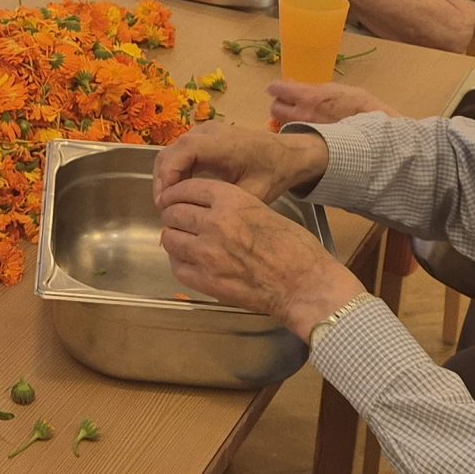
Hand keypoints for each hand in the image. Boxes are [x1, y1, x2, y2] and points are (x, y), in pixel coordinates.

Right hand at [154, 120, 328, 203]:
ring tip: (169, 205)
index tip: (165, 203)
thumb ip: (223, 203)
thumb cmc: (273, 173)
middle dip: (162, 181)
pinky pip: (180, 152)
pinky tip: (179, 194)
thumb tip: (194, 221)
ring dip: (166, 177)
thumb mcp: (252, 193)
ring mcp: (204, 132)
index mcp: (222, 143)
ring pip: (171, 152)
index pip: (182, 153)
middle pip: (170, 153)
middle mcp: (208, 132)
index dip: (168, 177)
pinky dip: (175, 172)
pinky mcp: (203, 137)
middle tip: (163, 210)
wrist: (289, 153)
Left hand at [158, 177, 364, 331]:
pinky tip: (187, 260)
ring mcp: (207, 253)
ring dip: (174, 237)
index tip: (174, 197)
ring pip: (170, 238)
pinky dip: (179, 261)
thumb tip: (206, 210)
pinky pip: (177, 267)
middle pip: (175, 212)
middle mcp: (215, 223)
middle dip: (173, 215)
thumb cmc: (295, 249)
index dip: (177, 192)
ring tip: (181, 240)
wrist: (304, 285)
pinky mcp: (206, 280)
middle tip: (177, 220)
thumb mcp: (263, 210)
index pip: (189, 188)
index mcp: (232, 201)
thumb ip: (232, 208)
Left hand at [267, 80, 388, 125]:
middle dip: (279, 104)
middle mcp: (301, 115)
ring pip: (280, 124)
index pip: (277, 89)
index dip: (277, 88)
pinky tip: (305, 130)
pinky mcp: (308, 144)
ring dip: (285, 119)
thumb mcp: (335, 89)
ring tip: (298, 117)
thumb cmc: (359, 105)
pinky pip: (293, 136)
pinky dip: (294, 131)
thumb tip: (292, 84)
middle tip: (289, 103)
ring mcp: (304, 132)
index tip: (279, 89)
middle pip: (274, 108)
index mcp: (308, 96)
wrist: (373, 132)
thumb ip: (311, 87)